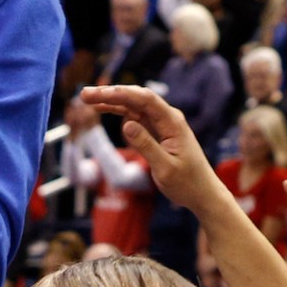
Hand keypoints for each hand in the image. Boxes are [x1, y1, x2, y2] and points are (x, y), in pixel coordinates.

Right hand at [78, 83, 223, 214]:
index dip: (121, 94)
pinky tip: (101, 108)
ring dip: (111, 101)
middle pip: (136, 98)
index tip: (101, 93)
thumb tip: (126, 125)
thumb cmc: (187, 183)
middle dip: (111, 93)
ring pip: (132, 105)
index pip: (145, 100)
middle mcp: (167, 118)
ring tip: (87, 99)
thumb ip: (146, 146)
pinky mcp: (155, 131)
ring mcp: (160, 123)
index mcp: (173, 122)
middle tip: (85, 94)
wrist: (201, 193)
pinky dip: (117, 112)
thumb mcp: (165, 168)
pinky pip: (133, 116)